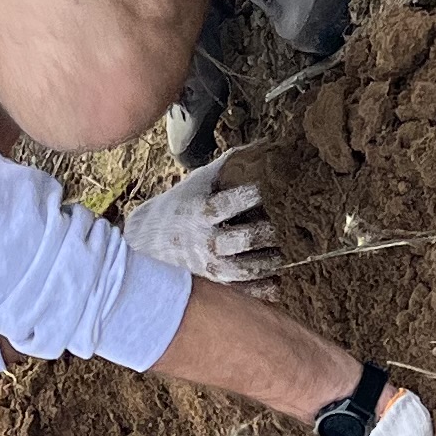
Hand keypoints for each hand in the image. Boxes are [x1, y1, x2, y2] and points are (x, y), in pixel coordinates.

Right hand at [121, 154, 277, 289]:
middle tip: (286, 225)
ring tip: (287, 255)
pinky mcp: (212, 280)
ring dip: (267, 263)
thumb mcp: (197, 182)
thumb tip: (264, 145)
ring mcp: (207, 265)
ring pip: (242, 269)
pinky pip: (238, 289)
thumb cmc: (180, 204)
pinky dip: (259, 290)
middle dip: (264, 233)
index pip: (225, 205)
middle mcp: (203, 241)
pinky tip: (278, 285)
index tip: (267, 189)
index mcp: (198, 213)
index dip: (247, 197)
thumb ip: (228, 166)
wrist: (148, 239)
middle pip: (239, 240)